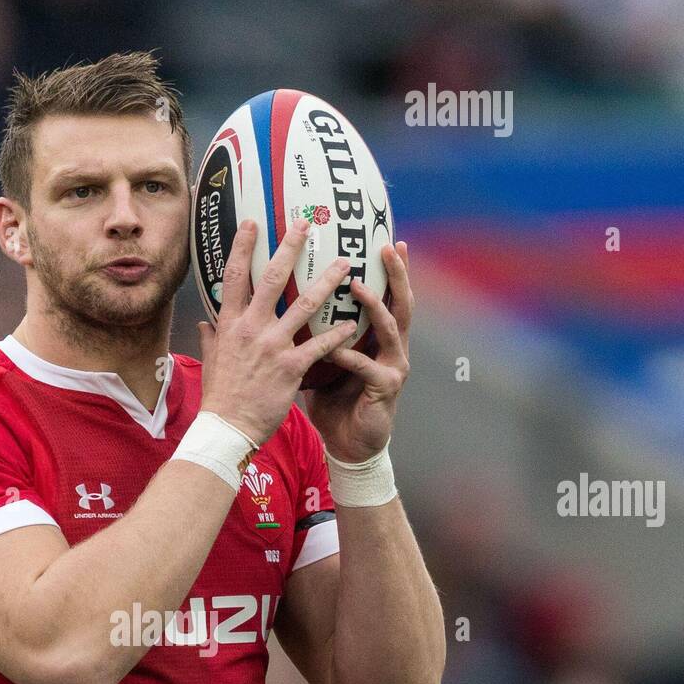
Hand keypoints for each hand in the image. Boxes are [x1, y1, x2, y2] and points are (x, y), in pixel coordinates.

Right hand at [198, 217, 362, 445]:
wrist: (228, 428)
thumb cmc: (220, 397)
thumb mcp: (212, 362)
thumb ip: (211, 338)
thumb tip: (204, 323)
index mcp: (230, 325)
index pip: (234, 276)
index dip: (242, 247)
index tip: (253, 223)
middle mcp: (252, 329)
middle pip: (273, 279)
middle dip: (290, 248)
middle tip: (307, 225)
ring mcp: (273, 346)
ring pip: (305, 305)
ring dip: (328, 282)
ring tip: (346, 265)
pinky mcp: (292, 367)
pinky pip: (320, 345)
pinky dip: (339, 334)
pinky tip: (354, 324)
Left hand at [303, 241, 412, 463]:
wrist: (348, 445)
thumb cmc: (335, 401)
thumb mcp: (323, 360)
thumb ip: (315, 333)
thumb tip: (281, 307)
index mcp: (378, 339)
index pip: (387, 296)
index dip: (390, 270)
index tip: (385, 239)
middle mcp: (392, 348)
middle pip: (402, 302)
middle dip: (397, 274)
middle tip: (388, 247)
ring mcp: (393, 367)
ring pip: (391, 328)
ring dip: (375, 306)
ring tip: (357, 287)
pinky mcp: (385, 388)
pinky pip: (367, 367)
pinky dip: (351, 355)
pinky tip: (336, 348)